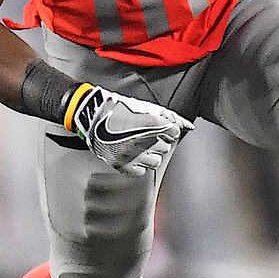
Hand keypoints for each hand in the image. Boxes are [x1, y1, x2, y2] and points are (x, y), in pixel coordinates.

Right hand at [68, 86, 190, 174]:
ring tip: (140, 145)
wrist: (90, 114)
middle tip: (146, 134)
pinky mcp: (120, 164)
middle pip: (165, 147)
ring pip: (156, 161)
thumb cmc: (116, 107)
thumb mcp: (143, 106)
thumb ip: (168, 116)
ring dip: (151, 153)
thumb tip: (188, 126)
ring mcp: (130, 154)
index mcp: (149, 123)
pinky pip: (140, 171)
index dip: (168, 129)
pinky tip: (133, 155)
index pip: (173, 132)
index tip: (161, 128)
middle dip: (159, 140)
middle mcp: (141, 140)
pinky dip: (139, 164)